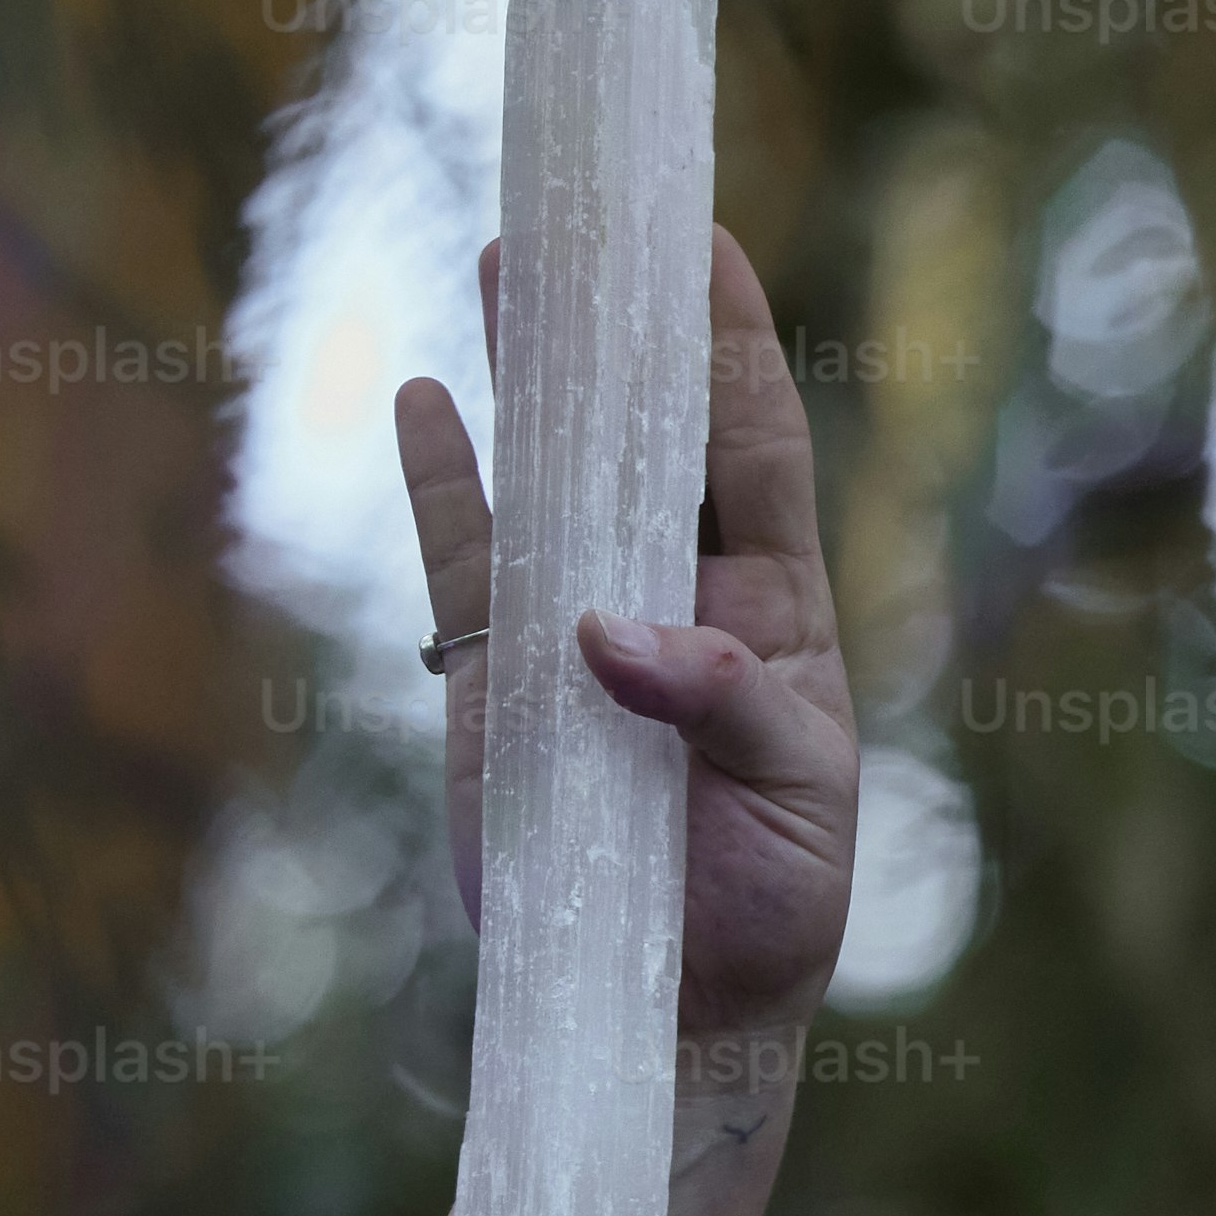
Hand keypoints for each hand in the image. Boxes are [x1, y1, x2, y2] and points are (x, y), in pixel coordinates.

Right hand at [401, 221, 861, 1050]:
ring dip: (531, 371)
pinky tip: (428, 395)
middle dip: (624, 323)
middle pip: (650, 428)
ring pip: (553, 468)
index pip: (756, 442)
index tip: (704, 237)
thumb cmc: (765, 899)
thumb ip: (716, 704)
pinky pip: (465, 555)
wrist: (673, 1005)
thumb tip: (607, 627)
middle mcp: (679, 590)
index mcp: (774, 603)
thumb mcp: (786, 800)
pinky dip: (445, 477)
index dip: (732, 340)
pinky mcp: (499, 679)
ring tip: (509, 259)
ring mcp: (581, 623)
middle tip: (592, 210)